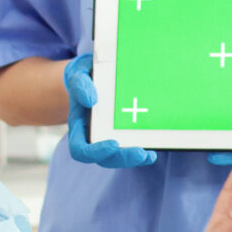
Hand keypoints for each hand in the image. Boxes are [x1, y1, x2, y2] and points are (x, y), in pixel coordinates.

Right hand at [64, 53, 157, 169]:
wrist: (92, 72)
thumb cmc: (83, 74)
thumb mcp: (77, 73)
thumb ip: (80, 85)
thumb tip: (91, 100)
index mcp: (78, 126)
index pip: (80, 149)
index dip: (96, 152)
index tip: (113, 143)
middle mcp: (91, 135)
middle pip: (104, 159)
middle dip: (123, 158)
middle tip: (141, 153)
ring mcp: (106, 135)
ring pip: (118, 157)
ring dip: (134, 158)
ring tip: (150, 155)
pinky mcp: (120, 131)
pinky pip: (129, 147)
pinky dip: (141, 150)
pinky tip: (153, 148)